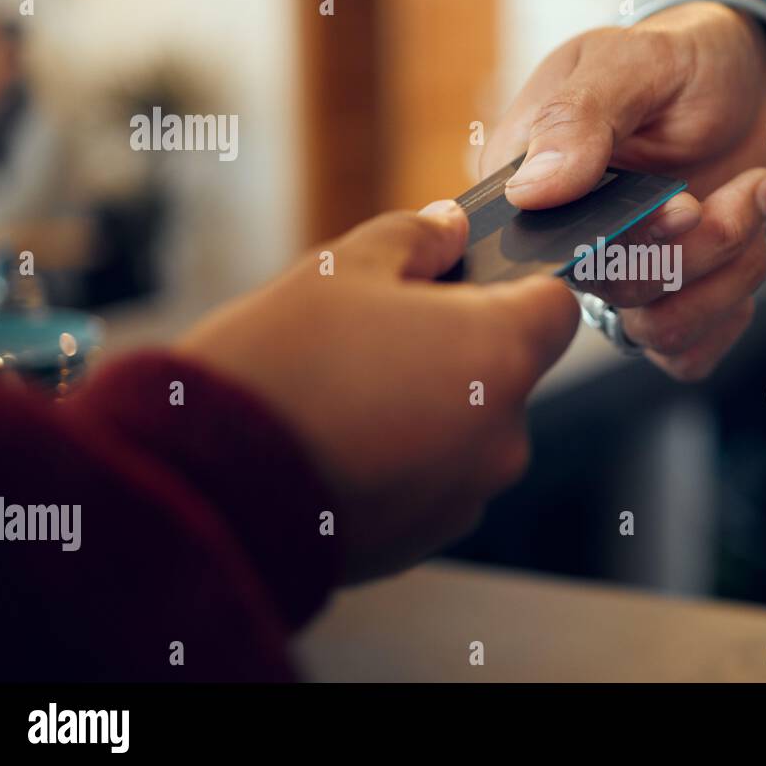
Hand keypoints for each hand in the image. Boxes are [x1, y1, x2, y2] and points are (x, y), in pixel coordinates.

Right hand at [177, 203, 578, 578]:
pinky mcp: (429, 538)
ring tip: (346, 395)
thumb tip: (452, 228)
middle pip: (507, 369)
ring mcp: (469, 492)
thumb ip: (416, 237)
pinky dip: (404, 459)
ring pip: (470, 428)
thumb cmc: (278, 366)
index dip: (519, 286)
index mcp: (498, 352)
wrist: (208, 489)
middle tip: (379, 336)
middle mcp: (504, 432)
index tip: (472, 283)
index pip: (556, 305)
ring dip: (430, 406)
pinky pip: (435, 479)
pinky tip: (339, 445)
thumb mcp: (342, 269)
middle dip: (458, 347)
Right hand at [481, 1, 765, 380]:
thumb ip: (581, 116)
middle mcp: (564, 241)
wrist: (750, 82)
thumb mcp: (635, 60)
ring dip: (727, 270)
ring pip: (658, 330)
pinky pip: (685, 353)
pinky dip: (730, 310)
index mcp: (526, 181)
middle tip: (746, 188)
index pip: (541, 249)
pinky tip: (748, 247)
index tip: (684, 204)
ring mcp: (616, 278)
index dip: (618, 242)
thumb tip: (530, 189)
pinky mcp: (664, 302)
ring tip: (755, 197)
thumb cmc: (683, 61)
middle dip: (695, 247)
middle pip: (614, 291)